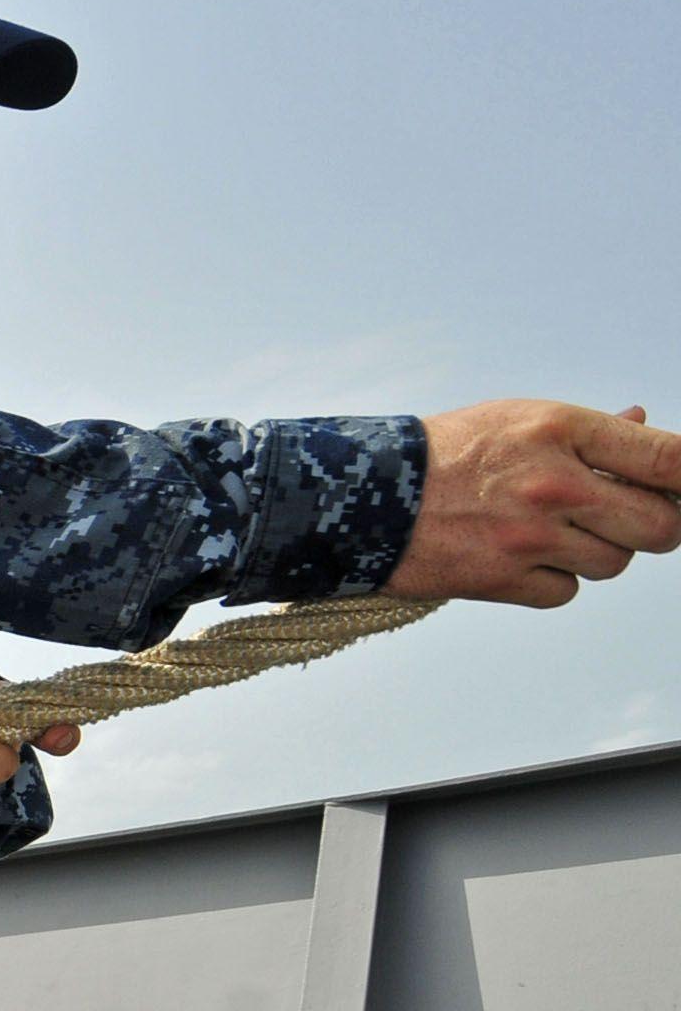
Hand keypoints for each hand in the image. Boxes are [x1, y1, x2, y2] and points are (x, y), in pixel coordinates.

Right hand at [387, 402, 680, 608]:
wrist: (361, 498)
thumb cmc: (446, 453)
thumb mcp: (517, 420)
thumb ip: (588, 428)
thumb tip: (644, 419)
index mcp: (562, 431)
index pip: (670, 458)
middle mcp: (554, 484)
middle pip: (660, 526)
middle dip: (659, 525)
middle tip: (635, 517)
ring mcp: (529, 538)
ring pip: (614, 562)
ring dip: (598, 553)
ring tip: (554, 533)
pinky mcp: (503, 581)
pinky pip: (566, 592)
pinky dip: (554, 580)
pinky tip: (520, 558)